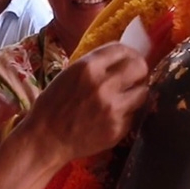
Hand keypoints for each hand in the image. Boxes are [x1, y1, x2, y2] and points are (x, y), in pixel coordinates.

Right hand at [17, 43, 148, 164]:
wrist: (46, 139)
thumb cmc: (53, 105)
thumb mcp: (69, 74)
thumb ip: (96, 64)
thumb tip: (121, 58)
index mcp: (88, 67)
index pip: (122, 49)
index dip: (129, 53)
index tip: (129, 59)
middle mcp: (104, 84)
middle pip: (139, 67)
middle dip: (139, 70)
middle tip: (135, 76)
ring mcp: (113, 108)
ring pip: (143, 92)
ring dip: (135, 93)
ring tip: (125, 97)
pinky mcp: (118, 128)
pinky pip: (133, 114)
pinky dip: (126, 113)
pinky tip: (112, 116)